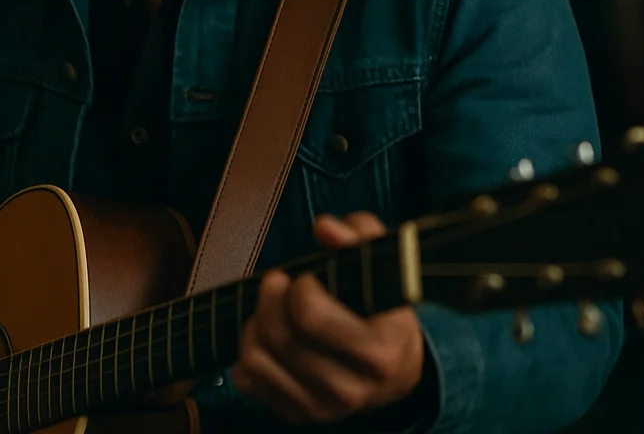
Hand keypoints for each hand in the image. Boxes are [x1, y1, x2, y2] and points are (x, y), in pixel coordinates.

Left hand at [232, 212, 425, 424]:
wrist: (396, 370)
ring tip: (273, 308)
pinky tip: (269, 336)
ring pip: (257, 357)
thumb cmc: (384, 310)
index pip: (311, 315)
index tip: (308, 277)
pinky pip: (247, 379)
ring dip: (256, 322)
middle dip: (270, 297)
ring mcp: (321, 408)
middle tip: (279, 281)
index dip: (300, 285)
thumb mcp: (384, 265)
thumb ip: (360, 235)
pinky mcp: (296, 414)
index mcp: (379, 353)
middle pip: (279, 335)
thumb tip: (325, 228)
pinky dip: (249, 351)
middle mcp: (351, 389)